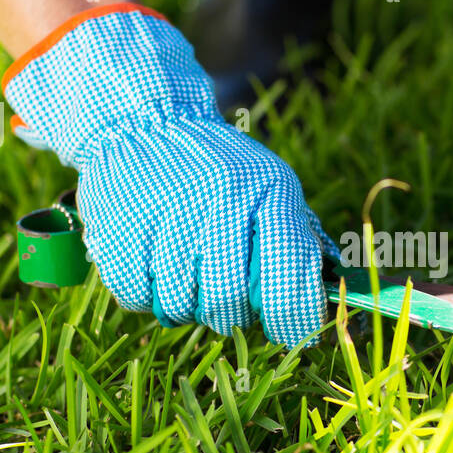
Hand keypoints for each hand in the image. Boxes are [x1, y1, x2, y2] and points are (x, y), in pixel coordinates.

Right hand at [4, 4, 332, 345]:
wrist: (143, 122)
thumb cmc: (219, 169)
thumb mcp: (271, 186)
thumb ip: (300, 239)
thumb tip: (334, 292)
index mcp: (267, 193)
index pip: (289, 278)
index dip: (293, 319)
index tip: (288, 330)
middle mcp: (218, 202)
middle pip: (229, 301)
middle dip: (232, 314)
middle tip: (226, 301)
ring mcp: (164, 217)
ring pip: (180, 306)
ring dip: (186, 305)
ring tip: (186, 274)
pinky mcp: (118, 230)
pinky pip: (137, 298)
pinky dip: (146, 295)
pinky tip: (153, 265)